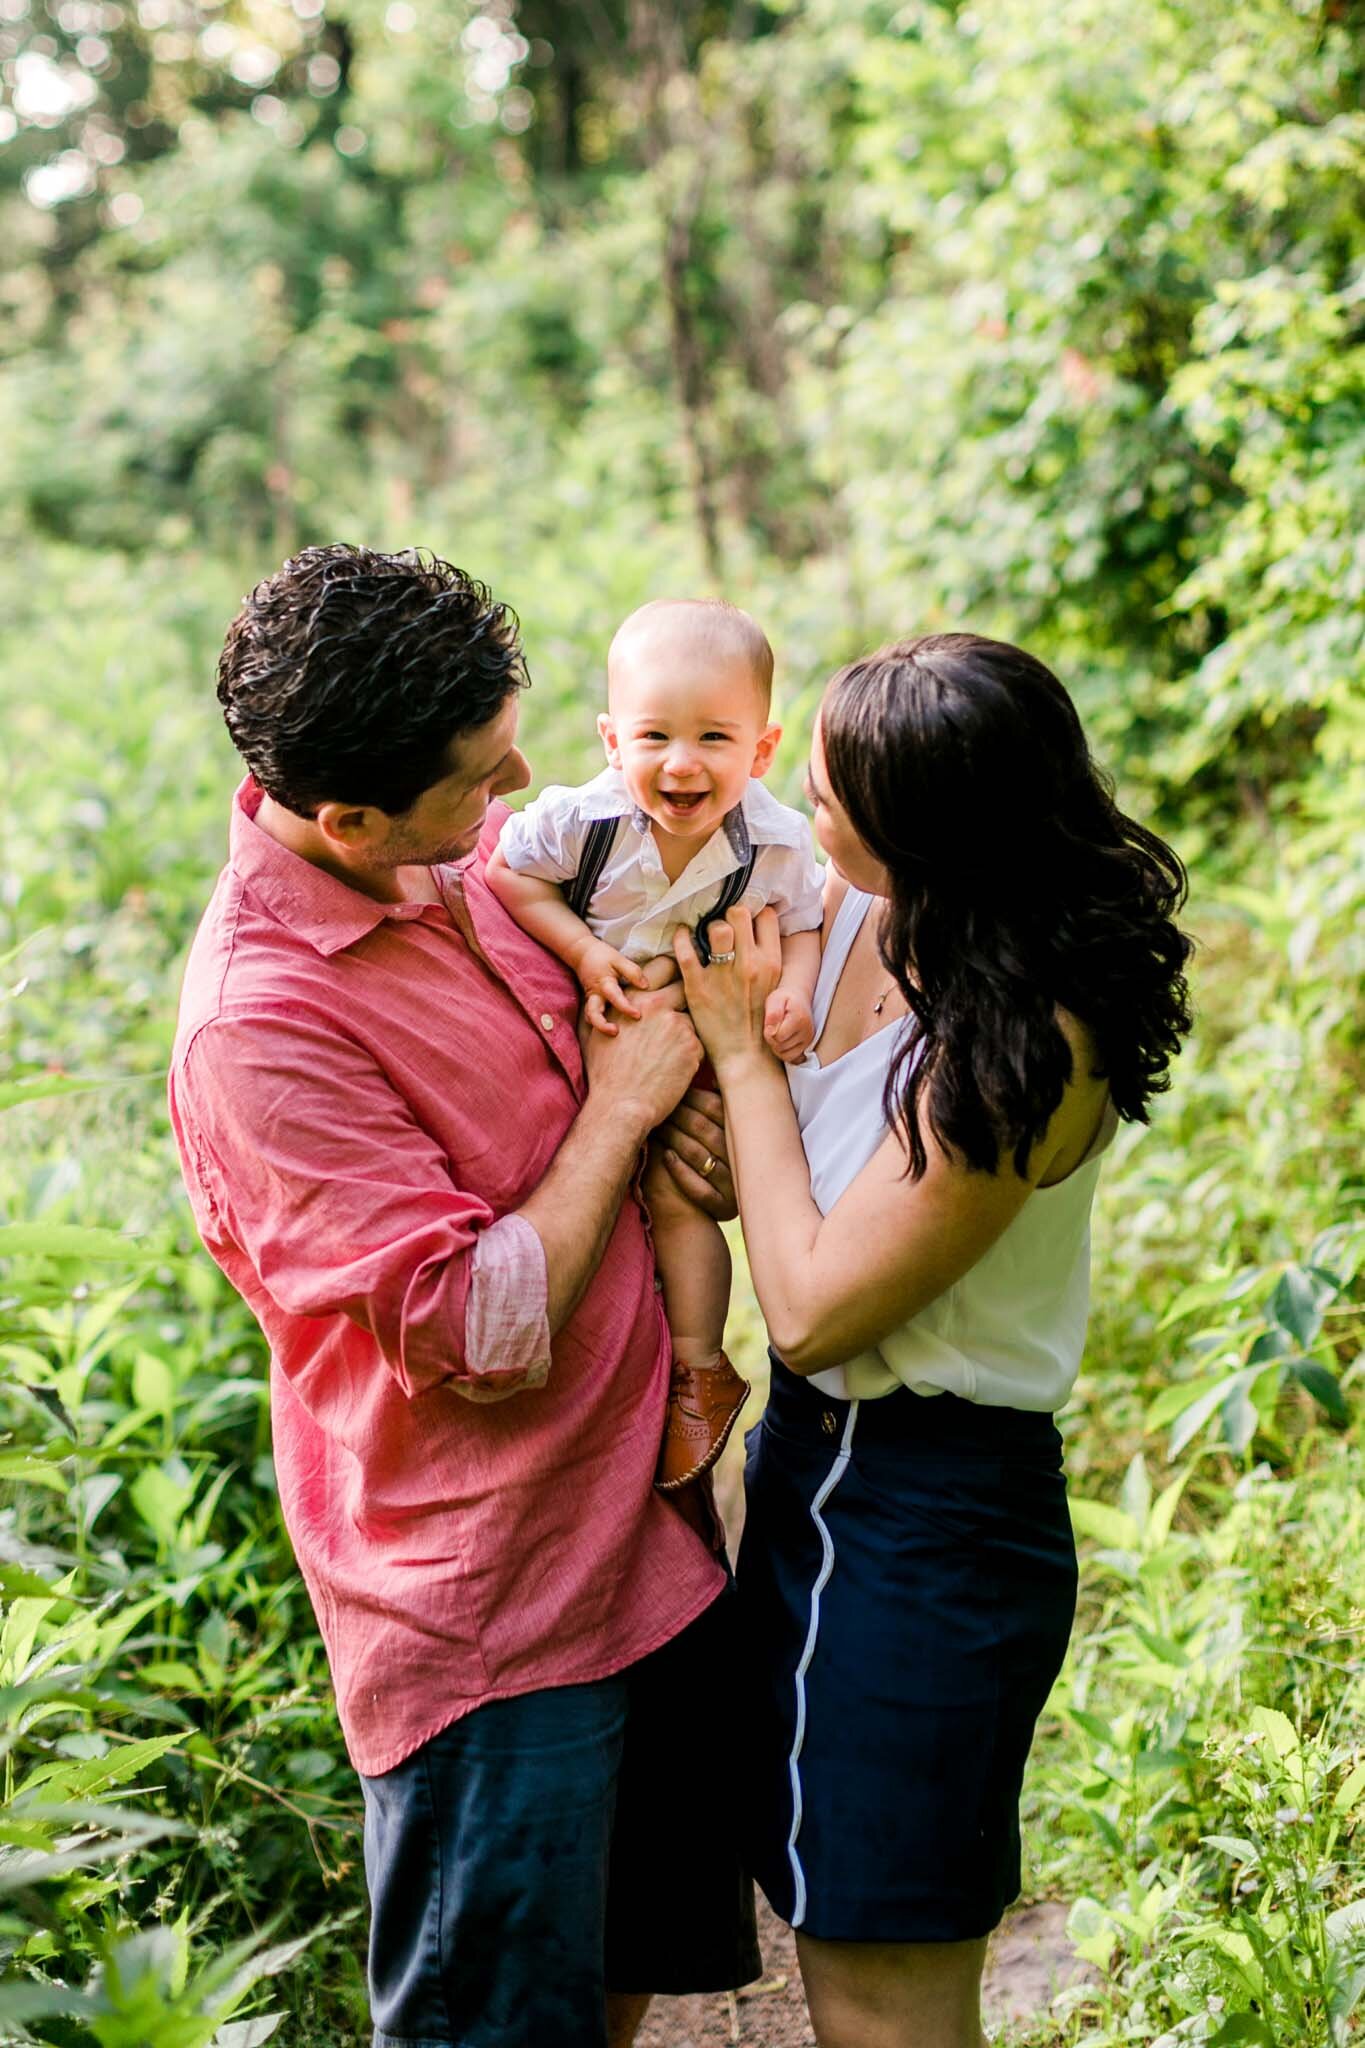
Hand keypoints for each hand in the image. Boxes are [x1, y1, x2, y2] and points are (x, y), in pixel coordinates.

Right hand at [574, 939, 649, 1035]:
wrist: (582, 953)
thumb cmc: (603, 956)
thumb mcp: (619, 959)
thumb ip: (633, 972)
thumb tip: (646, 986)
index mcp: (604, 984)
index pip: (615, 998)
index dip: (626, 1008)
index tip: (637, 1015)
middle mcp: (595, 996)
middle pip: (593, 1015)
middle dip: (602, 1025)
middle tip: (615, 1032)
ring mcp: (591, 1001)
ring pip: (590, 1018)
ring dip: (599, 1028)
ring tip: (613, 1034)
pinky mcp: (591, 1004)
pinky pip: (592, 1017)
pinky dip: (599, 1025)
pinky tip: (611, 1031)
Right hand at [582, 986, 700, 1134]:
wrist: (620, 1106)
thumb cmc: (603, 1073)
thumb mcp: (592, 1031)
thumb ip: (604, 1008)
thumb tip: (603, 997)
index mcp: (637, 998)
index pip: (665, 967)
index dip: (673, 973)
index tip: (674, 982)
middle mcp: (660, 1006)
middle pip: (687, 988)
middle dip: (687, 998)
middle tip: (681, 1016)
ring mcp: (679, 1026)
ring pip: (693, 1020)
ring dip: (687, 1032)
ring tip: (672, 1053)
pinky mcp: (694, 1048)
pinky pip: (700, 1044)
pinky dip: (692, 1054)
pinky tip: (676, 1068)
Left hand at [659, 1086, 736, 1218]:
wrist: (706, 1211)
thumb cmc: (709, 1158)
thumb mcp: (721, 1131)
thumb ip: (719, 1106)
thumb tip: (712, 1079)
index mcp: (746, 1136)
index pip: (717, 1109)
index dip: (691, 1099)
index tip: (671, 1091)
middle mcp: (744, 1162)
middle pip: (706, 1131)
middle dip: (679, 1117)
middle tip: (657, 1108)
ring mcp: (735, 1187)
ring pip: (701, 1158)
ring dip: (675, 1140)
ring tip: (657, 1128)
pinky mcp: (725, 1209)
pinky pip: (702, 1191)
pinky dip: (681, 1172)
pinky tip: (667, 1157)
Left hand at [674, 906, 781, 1076]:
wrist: (746, 1057)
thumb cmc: (759, 1022)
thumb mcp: (775, 987)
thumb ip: (766, 959)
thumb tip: (755, 932)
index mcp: (772, 963)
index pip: (766, 917)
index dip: (755, 913)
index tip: (745, 920)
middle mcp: (750, 965)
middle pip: (740, 913)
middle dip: (730, 915)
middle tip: (724, 925)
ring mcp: (723, 976)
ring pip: (716, 927)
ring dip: (709, 926)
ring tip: (705, 935)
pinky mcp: (698, 987)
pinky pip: (685, 950)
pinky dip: (680, 938)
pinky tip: (681, 937)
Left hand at [764, 988, 814, 1063]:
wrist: (799, 997)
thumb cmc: (784, 998)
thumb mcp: (775, 1000)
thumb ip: (772, 1014)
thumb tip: (771, 1032)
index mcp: (799, 1020)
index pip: (778, 1037)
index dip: (769, 1032)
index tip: (770, 1022)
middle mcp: (807, 1032)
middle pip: (781, 1047)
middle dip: (772, 1039)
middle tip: (774, 1026)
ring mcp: (808, 1040)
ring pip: (786, 1055)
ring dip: (778, 1047)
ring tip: (778, 1033)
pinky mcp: (807, 1045)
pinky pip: (793, 1058)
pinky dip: (785, 1053)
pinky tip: (783, 1042)